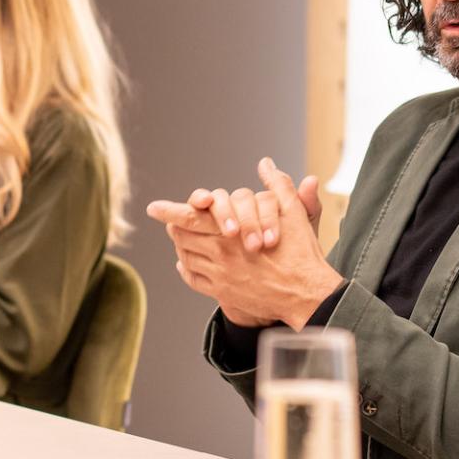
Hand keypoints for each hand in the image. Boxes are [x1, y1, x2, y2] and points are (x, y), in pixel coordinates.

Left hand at [148, 165, 342, 327]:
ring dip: (182, 245)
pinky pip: (193, 279)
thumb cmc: (300, 253)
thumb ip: (278, 185)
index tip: (154, 207)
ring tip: (181, 238)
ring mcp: (219, 276)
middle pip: (182, 237)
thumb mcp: (293, 213)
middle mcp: (219, 254)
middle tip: (172, 220)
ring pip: (185, 257)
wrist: (305, 294)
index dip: (170, 211)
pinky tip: (185, 263)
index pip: (191, 217)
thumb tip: (266, 163)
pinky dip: (185, 268)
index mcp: (231, 233)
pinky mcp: (222, 293)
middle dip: (175, 226)